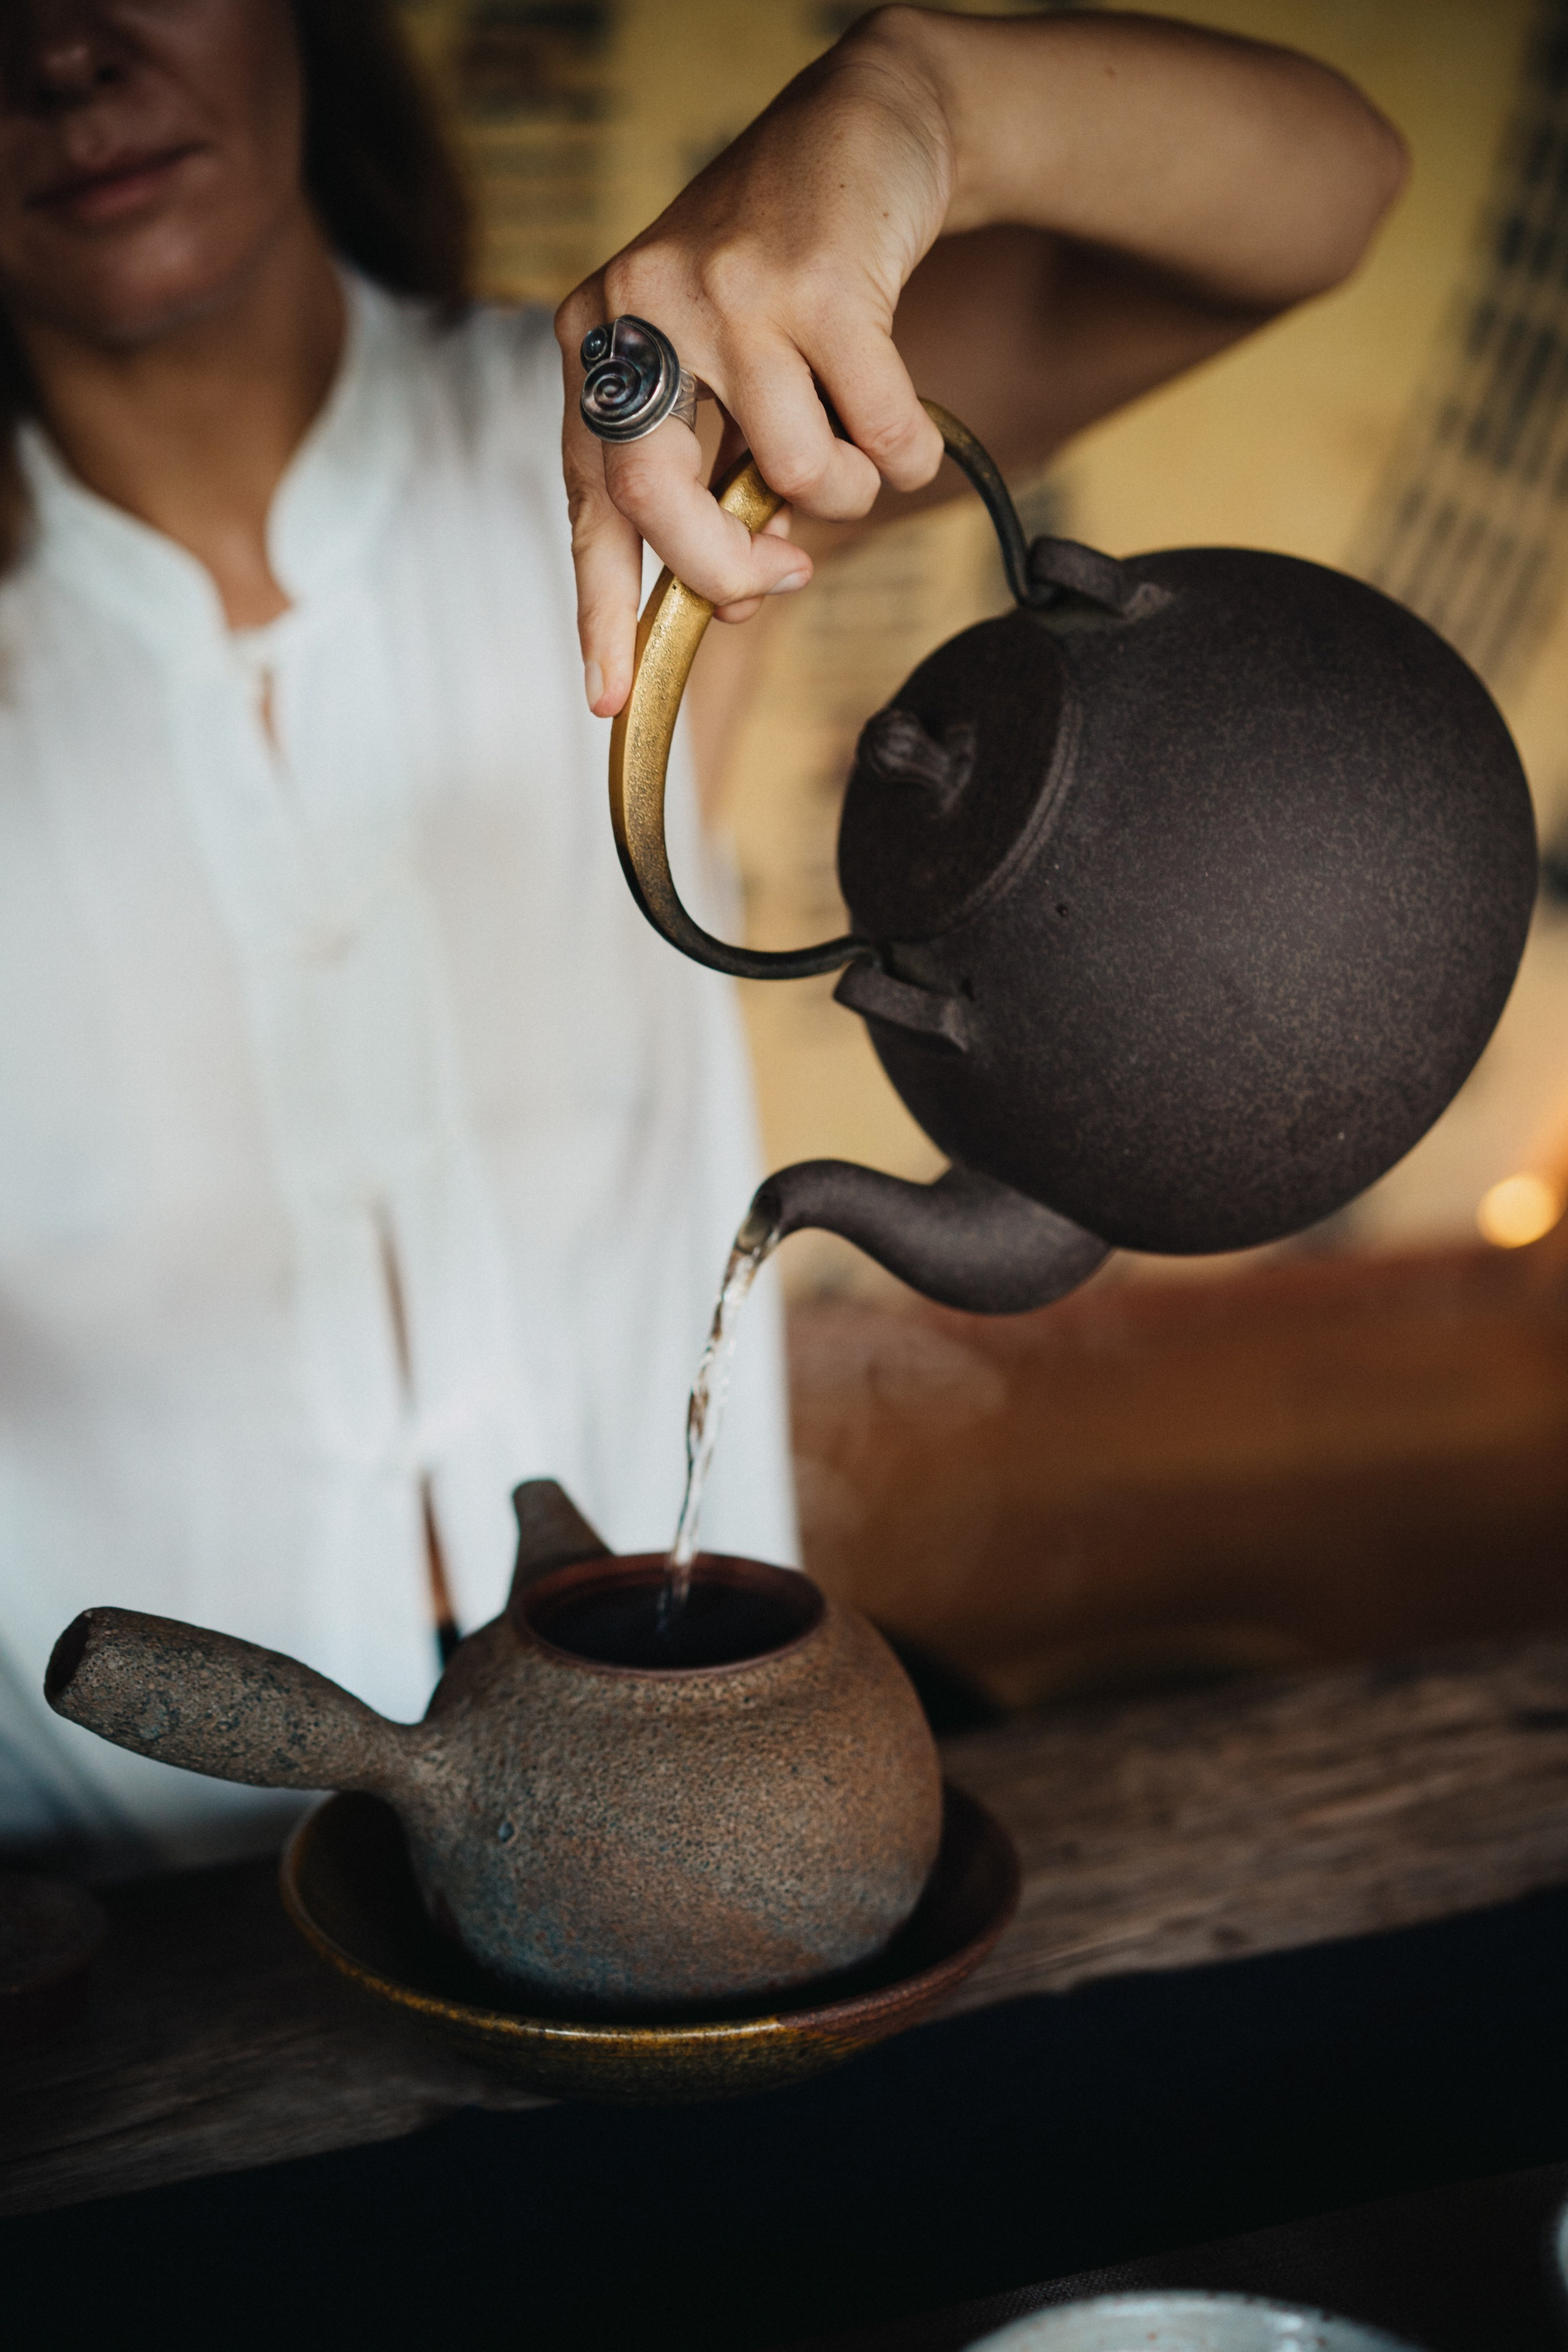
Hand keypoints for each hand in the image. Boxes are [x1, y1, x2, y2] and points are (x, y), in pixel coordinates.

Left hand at [556, 14, 951, 717]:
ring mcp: (728, 295)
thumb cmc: (782, 273)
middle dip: (725, 570)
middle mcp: (642, 311)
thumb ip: (706, 471)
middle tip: (781, 577)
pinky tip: (901, 414)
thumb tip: (736, 595)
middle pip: (658, 502)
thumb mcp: (712, 364)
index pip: (586, 499)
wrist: (866, 130)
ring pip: (795, 477)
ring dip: (847, 490)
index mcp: (597, 339)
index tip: (609, 695)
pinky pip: (876, 439)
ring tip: (856, 433)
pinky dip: (905, 452)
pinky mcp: (819, 285)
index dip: (600, 606)